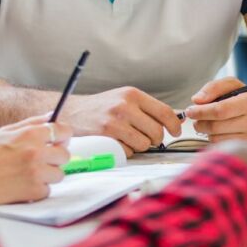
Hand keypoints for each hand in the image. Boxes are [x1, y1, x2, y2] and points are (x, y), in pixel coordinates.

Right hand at [0, 115, 72, 203]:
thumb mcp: (5, 132)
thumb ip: (32, 123)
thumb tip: (52, 116)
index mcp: (30, 134)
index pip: (64, 131)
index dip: (63, 136)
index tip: (59, 140)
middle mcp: (37, 152)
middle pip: (65, 155)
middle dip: (55, 158)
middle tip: (39, 160)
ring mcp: (37, 172)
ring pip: (59, 174)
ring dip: (47, 175)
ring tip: (27, 173)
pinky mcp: (34, 191)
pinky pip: (47, 189)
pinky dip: (37, 189)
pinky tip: (22, 185)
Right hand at [60, 86, 181, 154]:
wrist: (70, 112)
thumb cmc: (101, 108)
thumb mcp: (124, 98)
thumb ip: (147, 108)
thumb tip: (176, 120)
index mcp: (132, 94)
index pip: (164, 111)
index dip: (174, 125)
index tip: (176, 132)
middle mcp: (124, 106)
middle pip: (157, 131)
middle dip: (155, 139)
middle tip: (147, 138)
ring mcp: (114, 122)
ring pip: (144, 144)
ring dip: (139, 146)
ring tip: (128, 138)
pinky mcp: (105, 137)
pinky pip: (128, 151)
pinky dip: (126, 151)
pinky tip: (116, 142)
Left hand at [184, 77, 246, 142]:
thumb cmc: (245, 100)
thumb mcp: (233, 86)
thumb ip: (214, 87)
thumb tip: (197, 100)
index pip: (220, 110)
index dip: (201, 111)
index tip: (190, 110)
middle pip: (215, 126)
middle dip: (200, 122)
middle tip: (197, 118)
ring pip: (215, 138)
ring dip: (207, 131)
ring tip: (212, 124)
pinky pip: (220, 147)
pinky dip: (214, 140)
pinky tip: (220, 133)